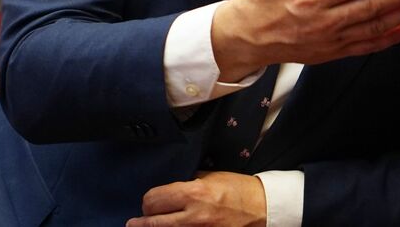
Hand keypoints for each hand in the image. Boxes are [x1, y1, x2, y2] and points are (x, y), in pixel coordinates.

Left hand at [128, 172, 265, 226]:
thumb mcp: (212, 177)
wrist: (262, 208)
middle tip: (136, 222)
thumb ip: (189, 183)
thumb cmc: (238, 189)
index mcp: (194, 192)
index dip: (148, 201)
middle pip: (153, 222)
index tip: (148, 203)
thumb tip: (170, 191)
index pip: (155, 199)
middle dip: (143, 221)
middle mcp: (193, 215)